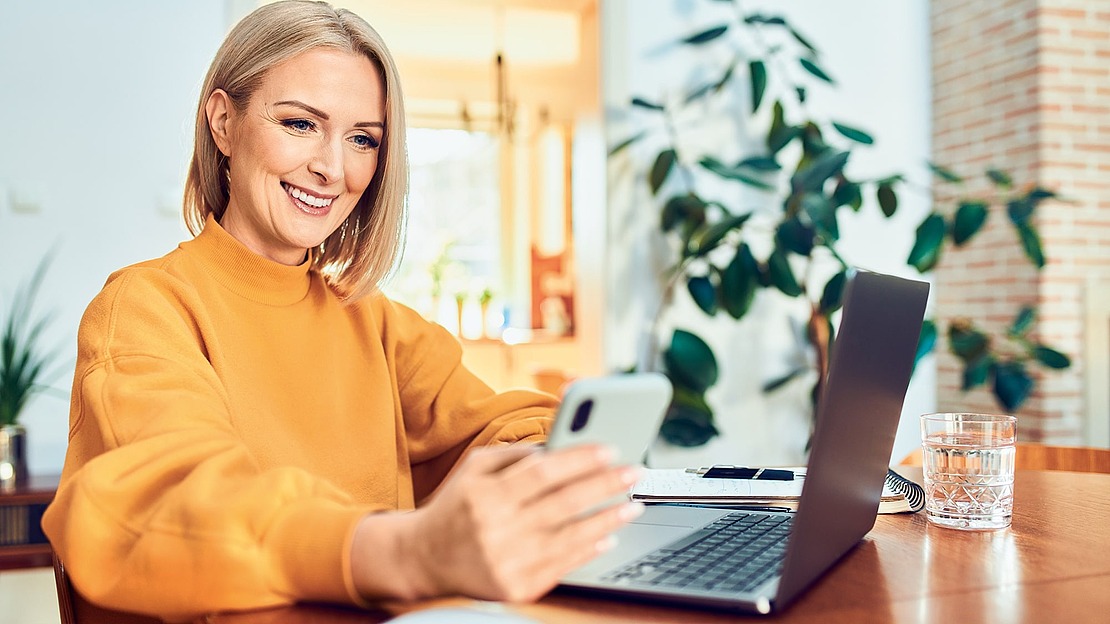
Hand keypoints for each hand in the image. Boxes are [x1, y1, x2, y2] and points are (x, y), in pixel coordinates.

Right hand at [351, 444, 642, 602]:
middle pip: (563, 502)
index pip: (543, 471)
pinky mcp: (517, 588)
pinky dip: (589, 549)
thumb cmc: (457, 505)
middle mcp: (496, 528)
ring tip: (633, 503)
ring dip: (608, 519)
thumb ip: (514, 454)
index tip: (610, 449)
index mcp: (485, 494)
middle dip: (605, 484)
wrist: (424, 558)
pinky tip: (608, 536)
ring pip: (570, 537)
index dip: (580, 459)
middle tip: (635, 471)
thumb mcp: (474, 468)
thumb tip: (560, 446)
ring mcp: (507, 561)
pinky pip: (563, 566)